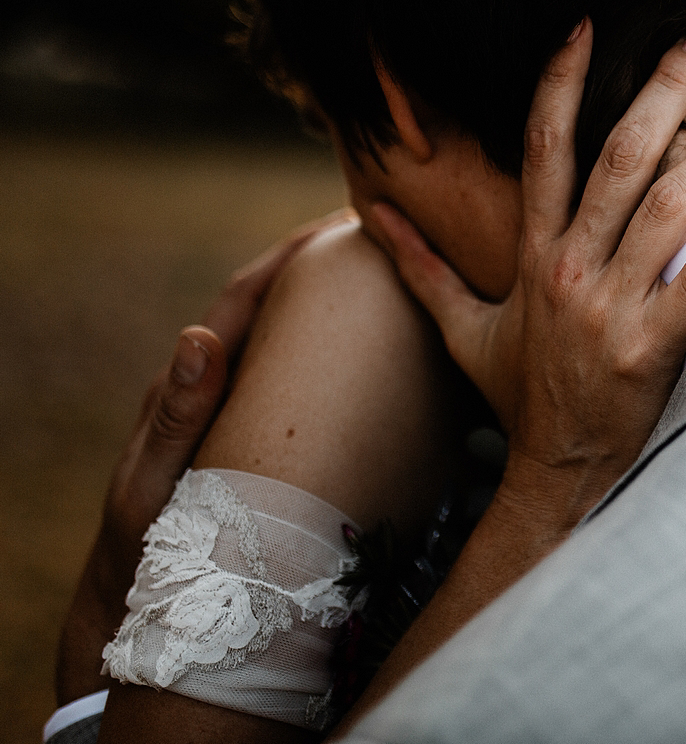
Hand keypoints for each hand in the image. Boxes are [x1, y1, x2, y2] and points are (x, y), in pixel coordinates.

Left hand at [54, 209, 355, 705]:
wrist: (152, 608)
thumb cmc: (151, 547)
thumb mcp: (157, 482)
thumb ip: (176, 415)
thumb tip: (199, 334)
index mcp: (193, 382)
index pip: (247, 298)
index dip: (290, 255)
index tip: (339, 221)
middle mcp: (218, 387)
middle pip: (275, 309)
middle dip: (322, 266)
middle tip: (376, 233)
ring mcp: (241, 413)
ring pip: (293, 346)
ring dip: (335, 309)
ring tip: (389, 281)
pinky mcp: (262, 441)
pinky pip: (304, 387)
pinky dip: (336, 359)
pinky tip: (377, 360)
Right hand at [367, 20, 685, 535]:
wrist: (556, 472)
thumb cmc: (522, 393)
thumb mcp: (462, 329)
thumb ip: (421, 266)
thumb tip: (372, 215)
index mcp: (534, 253)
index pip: (542, 149)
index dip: (560, 83)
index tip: (588, 26)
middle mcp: (571, 268)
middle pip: (618, 159)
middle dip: (662, 91)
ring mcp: (611, 307)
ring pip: (666, 211)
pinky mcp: (652, 348)